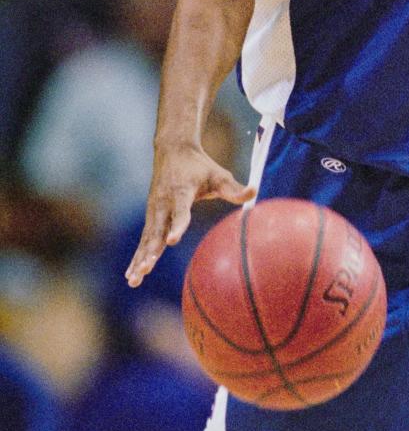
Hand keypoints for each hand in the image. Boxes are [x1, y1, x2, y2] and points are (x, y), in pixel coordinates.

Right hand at [125, 143, 253, 286]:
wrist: (173, 149)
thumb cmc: (200, 166)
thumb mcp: (219, 175)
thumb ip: (234, 189)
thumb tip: (255, 193)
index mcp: (181, 192)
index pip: (180, 212)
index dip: (177, 226)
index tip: (172, 240)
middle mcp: (164, 203)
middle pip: (156, 230)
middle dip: (151, 251)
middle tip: (146, 269)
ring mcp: (154, 210)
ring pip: (147, 238)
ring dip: (140, 259)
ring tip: (134, 280)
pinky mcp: (150, 217)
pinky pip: (143, 240)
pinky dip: (137, 256)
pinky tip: (132, 276)